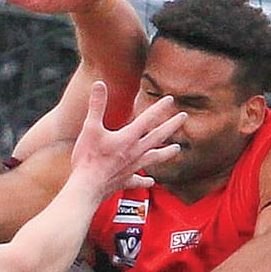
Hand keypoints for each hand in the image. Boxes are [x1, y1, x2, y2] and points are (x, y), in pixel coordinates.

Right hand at [65, 82, 183, 192]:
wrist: (87, 187)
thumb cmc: (88, 158)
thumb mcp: (89, 128)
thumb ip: (96, 105)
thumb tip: (99, 84)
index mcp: (128, 138)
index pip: (147, 119)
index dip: (159, 108)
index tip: (170, 99)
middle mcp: (135, 152)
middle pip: (158, 137)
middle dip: (171, 126)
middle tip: (183, 117)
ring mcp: (132, 167)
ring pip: (154, 158)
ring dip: (166, 153)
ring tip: (177, 149)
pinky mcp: (125, 180)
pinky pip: (138, 180)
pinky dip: (145, 181)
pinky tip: (150, 181)